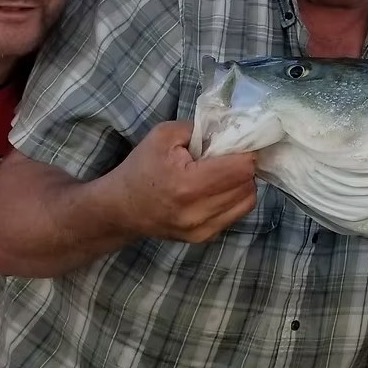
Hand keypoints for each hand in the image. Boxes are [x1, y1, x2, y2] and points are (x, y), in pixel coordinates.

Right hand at [109, 120, 259, 242]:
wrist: (120, 208)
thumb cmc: (141, 168)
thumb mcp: (164, 136)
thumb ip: (200, 129)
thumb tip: (231, 131)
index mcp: (188, 185)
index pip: (242, 168)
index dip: (244, 152)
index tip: (234, 145)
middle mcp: (198, 212)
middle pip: (248, 184)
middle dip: (243, 167)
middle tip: (227, 158)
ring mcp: (202, 230)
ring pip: (247, 201)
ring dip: (241, 184)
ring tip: (222, 174)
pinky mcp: (204, 238)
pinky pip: (236, 214)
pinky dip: (234, 199)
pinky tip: (216, 190)